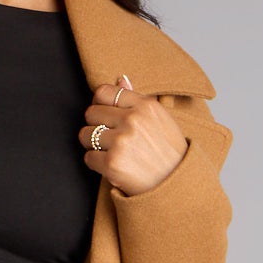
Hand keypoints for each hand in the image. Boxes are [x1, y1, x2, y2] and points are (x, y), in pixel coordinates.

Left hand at [79, 73, 188, 197]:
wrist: (176, 184)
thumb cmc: (168, 152)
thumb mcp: (159, 119)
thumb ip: (136, 99)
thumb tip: (120, 78)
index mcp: (144, 105)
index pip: (103, 92)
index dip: (100, 105)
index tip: (106, 118)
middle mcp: (132, 120)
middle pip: (91, 113)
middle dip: (95, 126)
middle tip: (110, 139)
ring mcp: (121, 141)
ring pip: (86, 135)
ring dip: (93, 145)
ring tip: (112, 152)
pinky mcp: (112, 163)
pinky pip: (88, 157)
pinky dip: (96, 164)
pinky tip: (112, 166)